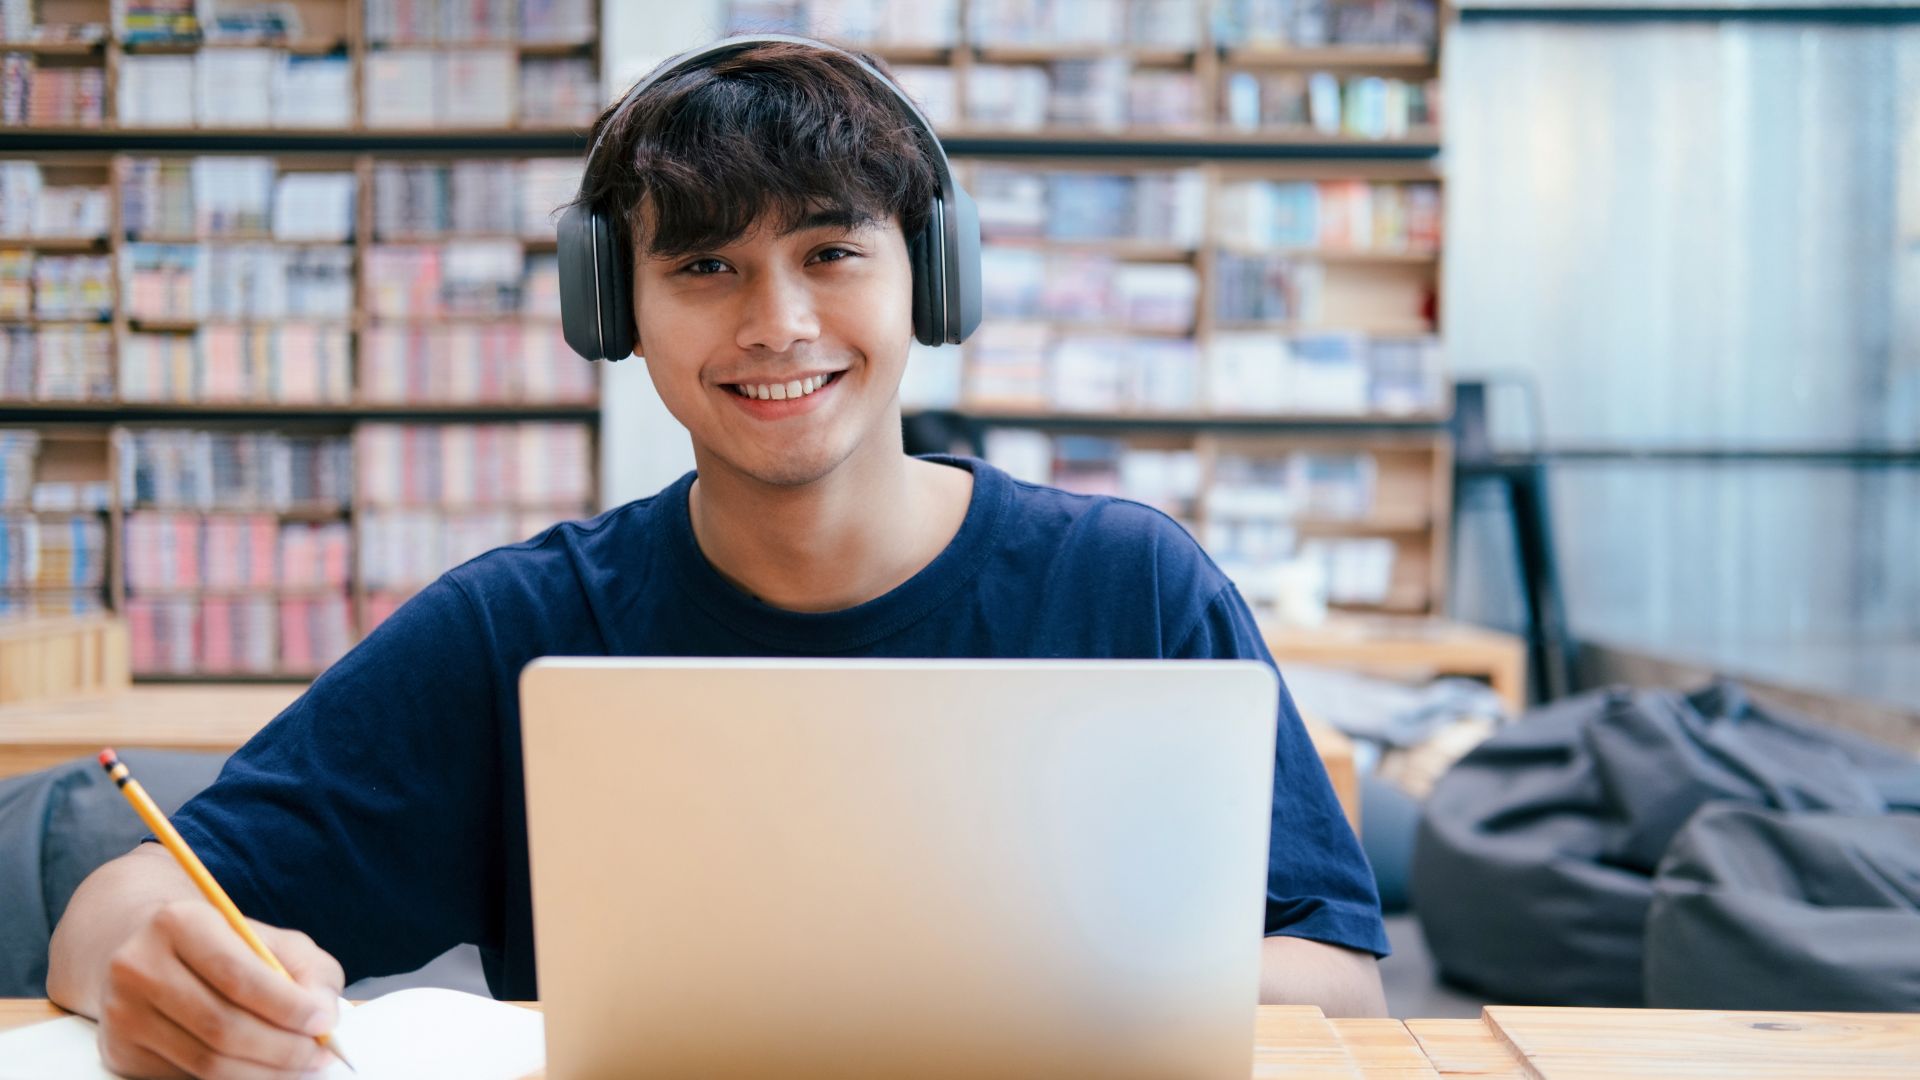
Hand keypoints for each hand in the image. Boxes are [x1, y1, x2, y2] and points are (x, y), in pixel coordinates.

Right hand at [95, 900, 345, 1078]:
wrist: (149, 953)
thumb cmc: (225, 947)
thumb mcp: (272, 940)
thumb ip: (309, 971)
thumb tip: (324, 1016)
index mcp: (179, 922)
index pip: (239, 976)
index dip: (288, 1007)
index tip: (325, 1023)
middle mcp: (138, 966)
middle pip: (222, 1027)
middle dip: (283, 1050)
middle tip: (321, 1055)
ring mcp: (122, 1013)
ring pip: (206, 1063)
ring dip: (264, 1074)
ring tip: (301, 1067)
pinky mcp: (119, 1052)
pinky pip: (187, 1078)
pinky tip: (261, 1071)